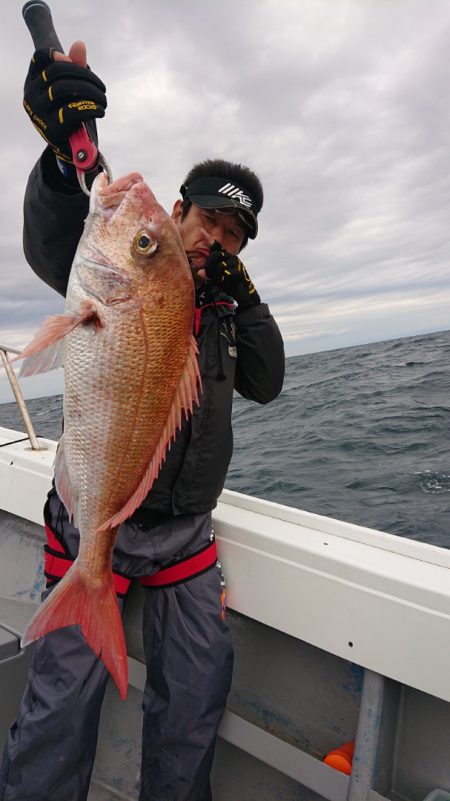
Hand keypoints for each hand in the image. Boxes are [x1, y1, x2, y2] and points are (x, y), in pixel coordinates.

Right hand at [23, 41, 106, 163]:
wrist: (71, 147)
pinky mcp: (50, 130)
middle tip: (102, 89)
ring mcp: (37, 113)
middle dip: (86, 77)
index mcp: (32, 81)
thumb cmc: (71, 112)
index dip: (63, 56)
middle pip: (57, 71)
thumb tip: (79, 45)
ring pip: (64, 89)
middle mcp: (30, 96)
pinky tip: (100, 110)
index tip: (80, 66)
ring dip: (91, 92)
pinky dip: (91, 108)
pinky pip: (72, 111)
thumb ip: (75, 66)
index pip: (41, 56)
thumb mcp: (73, 87)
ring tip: (104, 100)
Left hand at [204, 241, 260, 309]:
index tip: (201, 230)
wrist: (245, 294)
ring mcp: (236, 263)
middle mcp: (231, 257)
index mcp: (226, 257)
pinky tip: (229, 283)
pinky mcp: (239, 271)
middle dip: (209, 266)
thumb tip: (200, 272)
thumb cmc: (230, 284)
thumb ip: (209, 273)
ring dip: (217, 276)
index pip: (217, 247)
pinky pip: (226, 275)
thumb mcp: (217, 278)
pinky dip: (225, 281)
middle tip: (209, 276)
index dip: (209, 239)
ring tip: (222, 281)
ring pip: (219, 266)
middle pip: (214, 255)